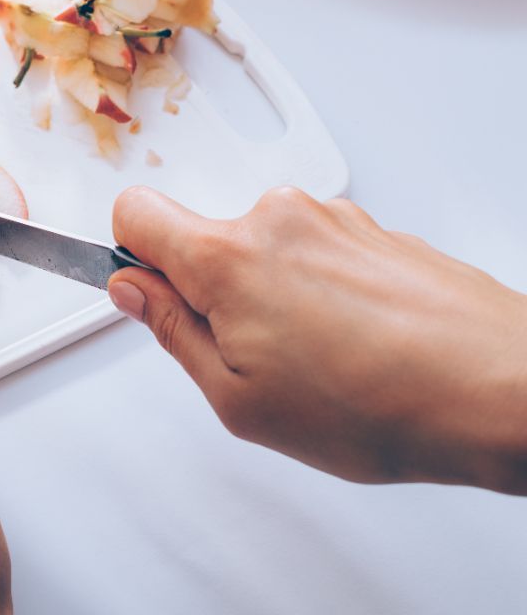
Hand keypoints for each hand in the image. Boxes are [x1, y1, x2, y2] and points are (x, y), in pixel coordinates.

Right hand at [108, 186, 526, 493]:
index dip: (127, 254)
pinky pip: (314, 253)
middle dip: (210, 293)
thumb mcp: (241, 399)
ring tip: (316, 361)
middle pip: (203, 238)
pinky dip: (317, 292)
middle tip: (250, 357)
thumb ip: (174, 333)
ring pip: (262, 249)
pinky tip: (353, 346)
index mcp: (228, 256)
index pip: (135, 212)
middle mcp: (277, 217)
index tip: (143, 291)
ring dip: (269, 296)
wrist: (503, 390)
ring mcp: (332, 219)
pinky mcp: (373, 230)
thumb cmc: (383, 404)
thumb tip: (134, 292)